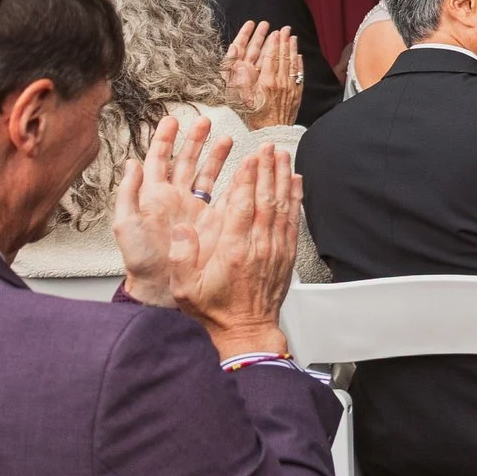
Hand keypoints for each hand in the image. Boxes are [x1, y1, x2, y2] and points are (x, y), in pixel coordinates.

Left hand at [114, 114, 234, 307]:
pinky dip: (235, 178)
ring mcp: (196, 208)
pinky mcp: (213, 219)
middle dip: (195, 139)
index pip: (159, 159)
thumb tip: (131, 164)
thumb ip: (128, 193)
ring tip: (226, 138)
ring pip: (207, 173)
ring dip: (216, 154)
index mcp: (154, 196)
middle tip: (204, 121)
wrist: (162, 286)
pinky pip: (226, 193)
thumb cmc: (142, 260)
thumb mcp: (127, 225)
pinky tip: (241, 167)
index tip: (173, 120)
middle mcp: (176, 198)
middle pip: (187, 160)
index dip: (165, 139)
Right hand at [174, 145, 300, 360]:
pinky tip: (296, 180)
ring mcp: (276, 248)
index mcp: (233, 251)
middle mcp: (259, 246)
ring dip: (283, 178)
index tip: (251, 157)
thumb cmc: (215, 309)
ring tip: (283, 155)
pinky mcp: (286, 253)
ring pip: (283, 206)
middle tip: (269, 146)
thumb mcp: (185, 288)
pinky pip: (293, 219)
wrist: (247, 330)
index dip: (248, 180)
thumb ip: (181, 257)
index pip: (244, 207)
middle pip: (267, 200)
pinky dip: (295, 197)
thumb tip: (180, 227)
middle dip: (268, 170)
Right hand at [221, 22, 303, 128]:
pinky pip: (299, 74)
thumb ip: (241, 82)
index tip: (274, 33)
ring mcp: (290, 87)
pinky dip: (300, 63)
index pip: (271, 58)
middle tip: (285, 29)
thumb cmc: (254, 116)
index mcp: (267, 82)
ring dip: (293, 49)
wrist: (272, 132)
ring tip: (293, 37)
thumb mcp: (242, 100)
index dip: (273, 44)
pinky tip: (299, 55)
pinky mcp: (297, 93)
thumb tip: (241, 65)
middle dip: (284, 41)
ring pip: (293, 64)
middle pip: (283, 57)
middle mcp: (281, 82)